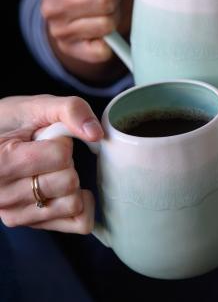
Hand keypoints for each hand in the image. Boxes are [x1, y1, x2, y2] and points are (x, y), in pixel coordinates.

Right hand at [0, 95, 102, 233]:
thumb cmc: (13, 121)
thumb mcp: (37, 105)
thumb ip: (69, 110)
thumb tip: (96, 134)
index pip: (60, 157)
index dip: (62, 140)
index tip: (45, 137)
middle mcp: (2, 196)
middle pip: (68, 182)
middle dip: (68, 161)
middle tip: (47, 153)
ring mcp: (15, 214)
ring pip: (73, 203)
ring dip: (72, 181)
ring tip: (50, 169)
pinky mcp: (32, 224)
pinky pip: (78, 222)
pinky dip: (83, 203)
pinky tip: (70, 189)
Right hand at [40, 0, 140, 81]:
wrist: (86, 9)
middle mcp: (50, 4)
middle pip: (104, 2)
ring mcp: (59, 30)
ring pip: (107, 25)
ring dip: (116, 17)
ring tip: (108, 10)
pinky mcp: (73, 50)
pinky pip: (105, 49)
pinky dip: (113, 40)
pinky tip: (106, 31)